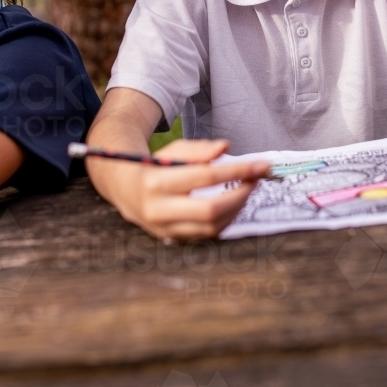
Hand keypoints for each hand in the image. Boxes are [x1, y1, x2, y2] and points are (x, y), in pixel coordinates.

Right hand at [109, 138, 270, 239]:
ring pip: (211, 226)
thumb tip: (226, 148)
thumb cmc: (156, 166)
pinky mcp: (172, 238)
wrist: (126, 189)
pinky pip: (206, 234)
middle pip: (210, 209)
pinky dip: (225, 219)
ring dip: (236, 209)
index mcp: (157, 181)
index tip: (260, 165)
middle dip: (240, 196)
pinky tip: (234, 205)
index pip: (205, 176)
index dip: (237, 171)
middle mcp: (159, 209)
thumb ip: (199, 149)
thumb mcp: (173, 150)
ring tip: (247, 191)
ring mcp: (165, 228)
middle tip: (256, 181)